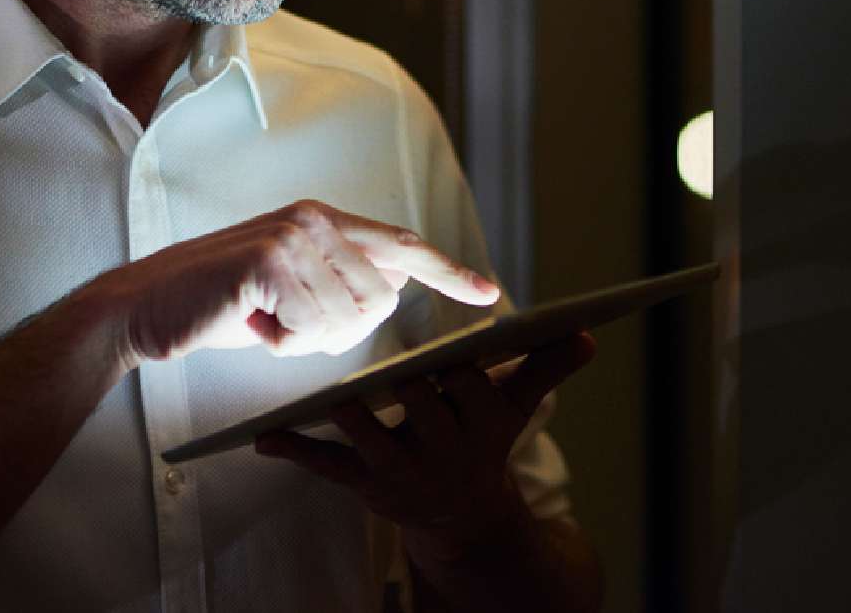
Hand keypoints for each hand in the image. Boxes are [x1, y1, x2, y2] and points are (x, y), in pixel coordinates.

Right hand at [110, 200, 499, 364]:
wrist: (144, 309)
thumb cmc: (219, 308)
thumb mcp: (290, 292)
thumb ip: (338, 283)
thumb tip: (391, 294)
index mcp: (322, 219)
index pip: (402, 244)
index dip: (447, 271)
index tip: (488, 293)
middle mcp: (313, 218)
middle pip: (379, 300)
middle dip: (337, 332)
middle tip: (284, 324)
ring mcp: (292, 236)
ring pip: (347, 320)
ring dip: (304, 339)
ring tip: (262, 319)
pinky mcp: (269, 261)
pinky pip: (311, 328)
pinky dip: (283, 342)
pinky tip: (249, 322)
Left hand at [255, 332, 597, 561]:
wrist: (462, 516)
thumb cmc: (485, 439)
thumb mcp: (516, 404)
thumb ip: (546, 364)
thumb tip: (588, 332)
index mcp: (479, 425)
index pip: (465, 384)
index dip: (451, 362)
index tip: (440, 337)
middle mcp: (443, 452)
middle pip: (415, 404)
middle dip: (397, 377)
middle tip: (364, 333)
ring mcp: (401, 473)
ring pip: (367, 433)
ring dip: (342, 408)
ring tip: (317, 379)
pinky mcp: (366, 488)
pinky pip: (326, 468)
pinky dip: (295, 452)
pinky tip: (263, 438)